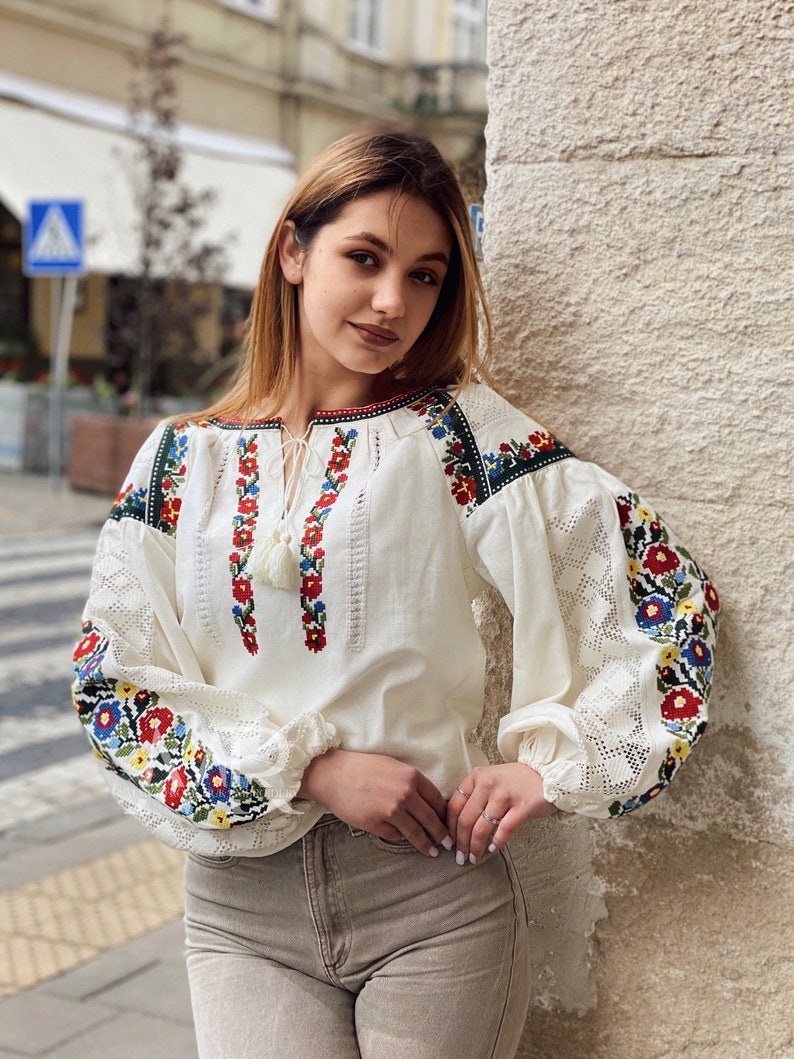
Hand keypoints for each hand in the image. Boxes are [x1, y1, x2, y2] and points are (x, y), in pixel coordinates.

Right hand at [298, 748, 451, 856]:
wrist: (334, 774)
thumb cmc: (363, 767)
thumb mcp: (393, 767)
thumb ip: (411, 782)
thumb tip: (427, 801)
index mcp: (411, 777)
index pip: (437, 799)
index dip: (445, 813)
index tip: (449, 822)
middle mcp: (405, 794)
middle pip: (431, 819)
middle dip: (442, 834)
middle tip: (449, 843)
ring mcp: (391, 811)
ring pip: (415, 833)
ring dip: (426, 844)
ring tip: (433, 852)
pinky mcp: (376, 824)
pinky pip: (394, 836)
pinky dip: (400, 838)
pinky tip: (404, 840)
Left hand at [446, 763, 557, 863]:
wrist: (548, 773)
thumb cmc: (516, 781)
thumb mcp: (490, 779)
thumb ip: (474, 795)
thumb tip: (457, 825)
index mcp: (477, 776)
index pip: (455, 805)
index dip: (450, 828)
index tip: (449, 842)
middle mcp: (488, 783)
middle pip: (466, 819)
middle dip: (461, 843)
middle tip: (460, 857)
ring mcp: (505, 795)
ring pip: (482, 828)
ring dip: (476, 847)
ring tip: (474, 858)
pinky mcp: (523, 807)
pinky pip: (504, 830)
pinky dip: (497, 842)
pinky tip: (492, 849)